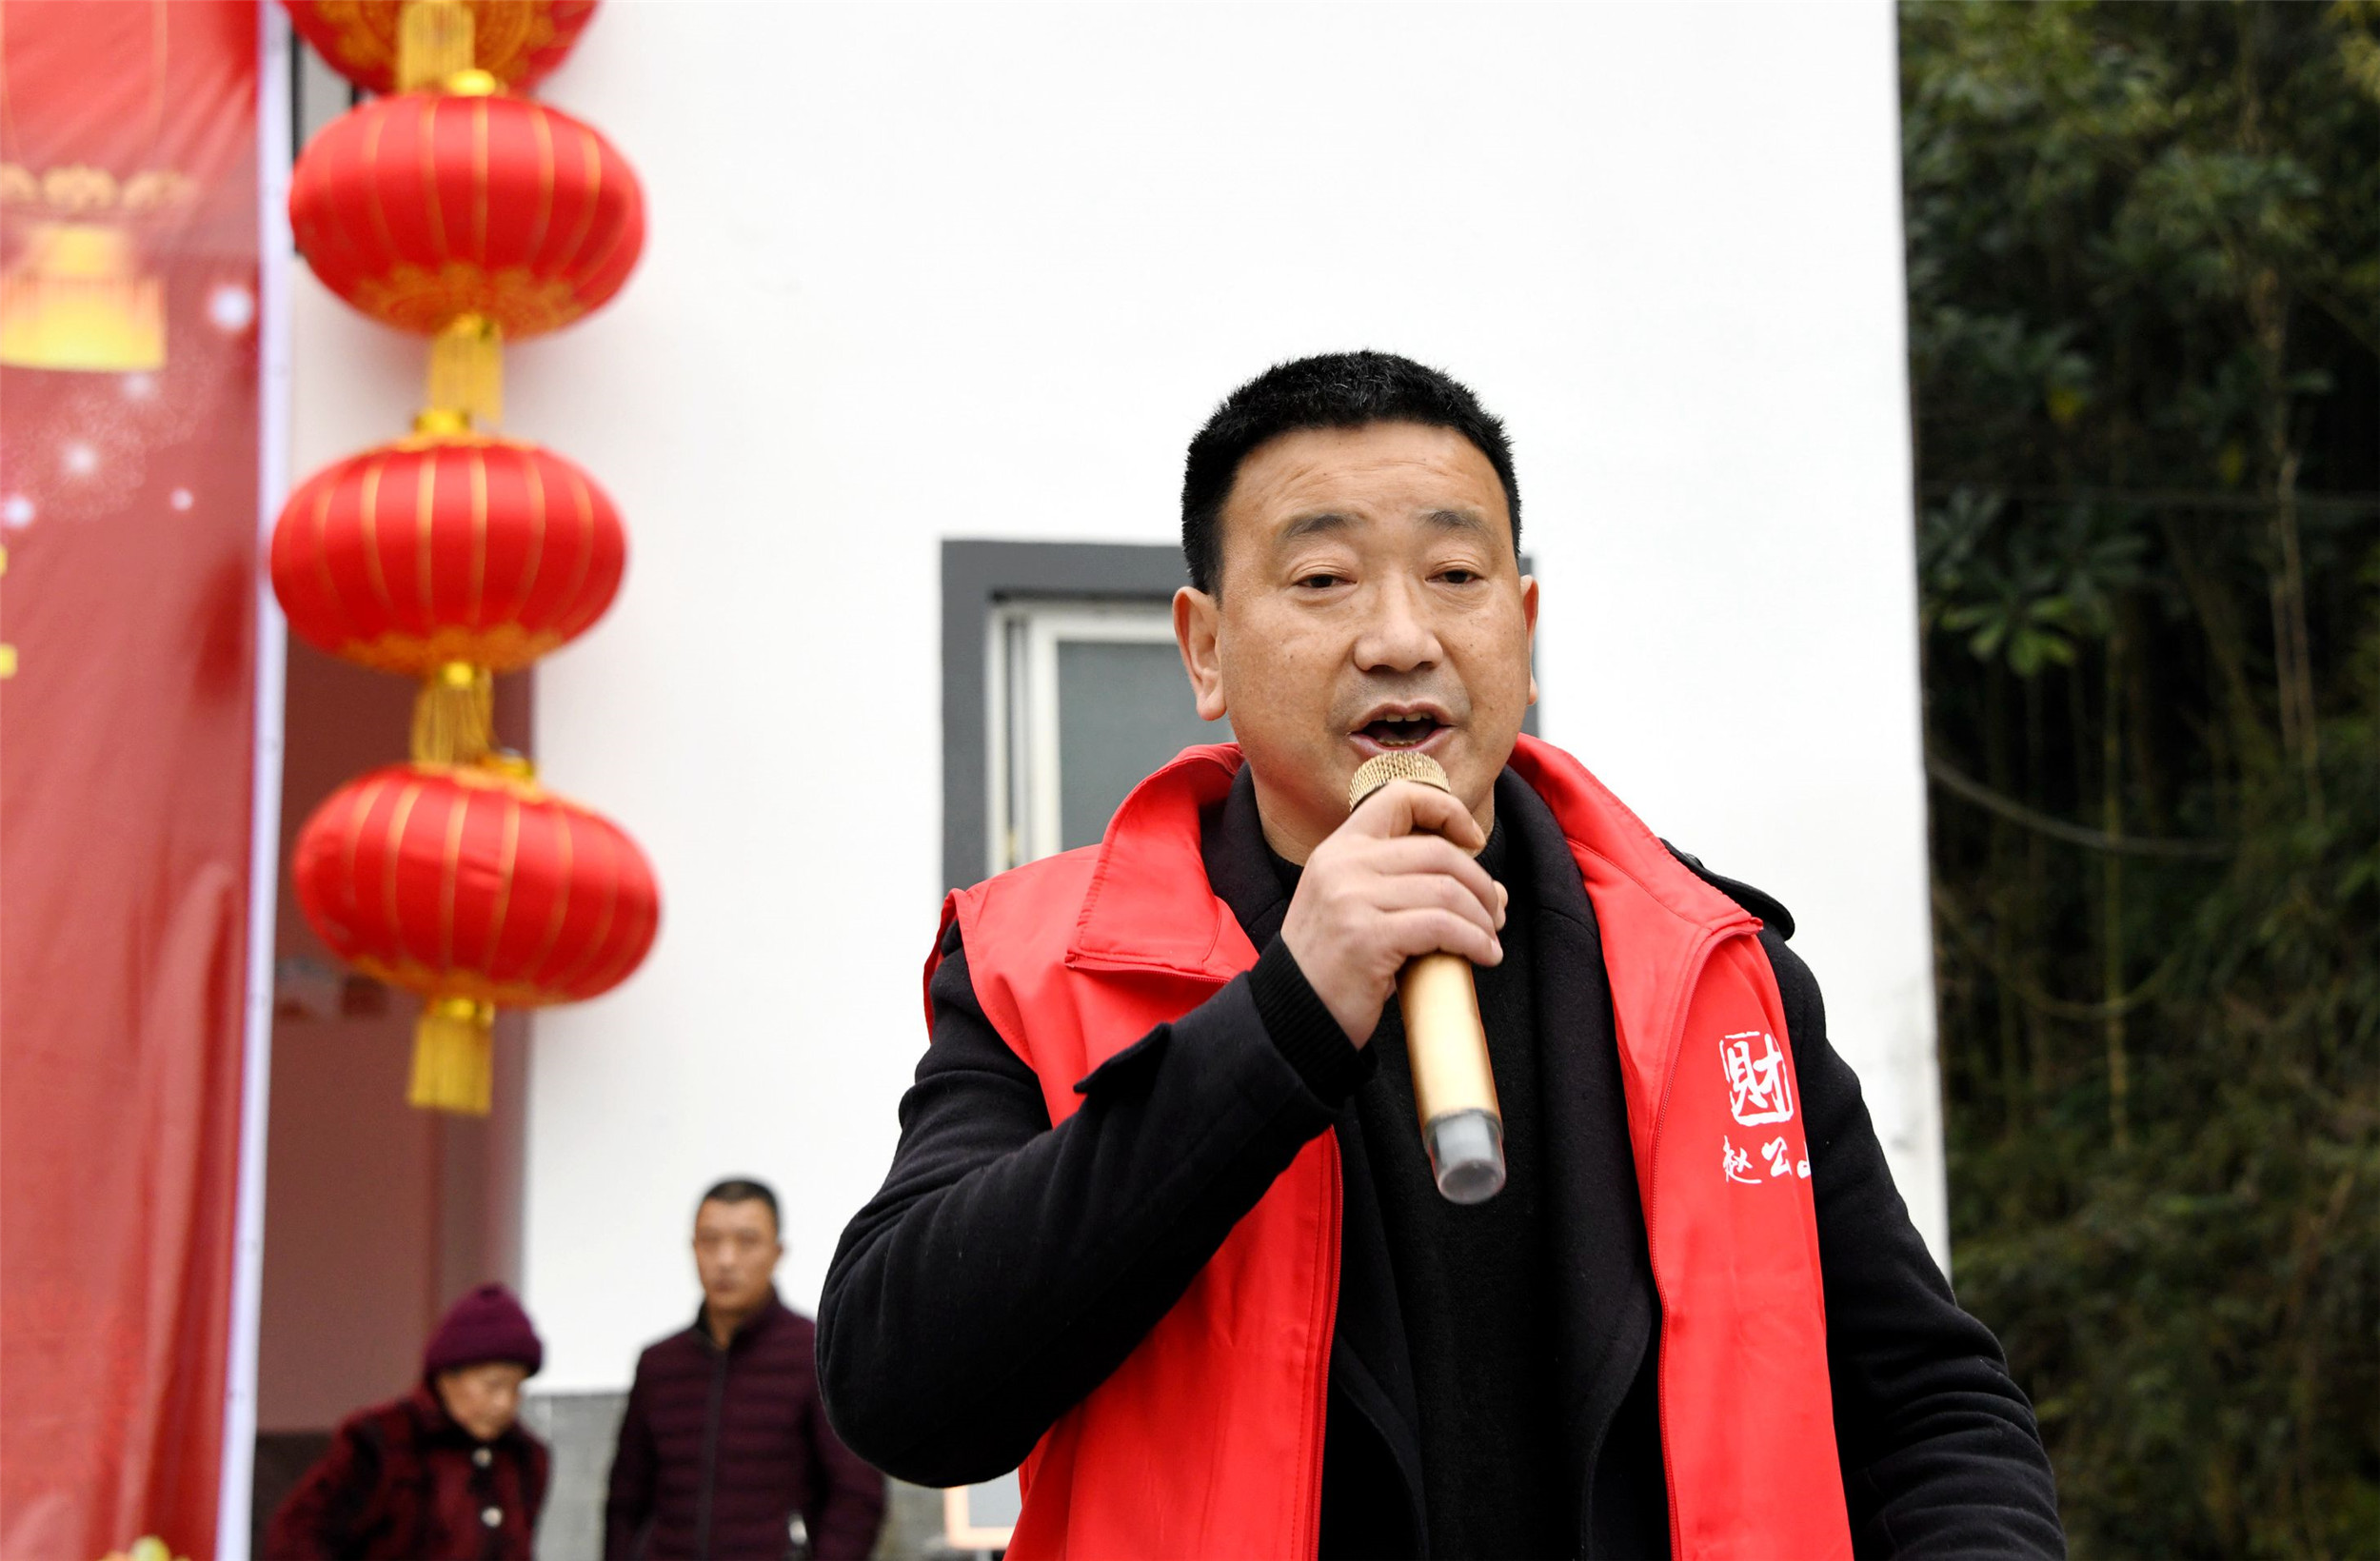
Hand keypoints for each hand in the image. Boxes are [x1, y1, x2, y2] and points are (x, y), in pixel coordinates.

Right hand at [1279, 780, 1507, 1043]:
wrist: (1294, 1013)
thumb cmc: (1336, 965)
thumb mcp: (1355, 906)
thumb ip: (1407, 886)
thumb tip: (1492, 888)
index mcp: (1338, 848)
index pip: (1399, 796)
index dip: (1447, 810)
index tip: (1474, 841)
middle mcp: (1342, 864)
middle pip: (1437, 851)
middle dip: (1479, 883)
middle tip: (1495, 914)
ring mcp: (1351, 899)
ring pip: (1446, 890)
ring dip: (1482, 918)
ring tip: (1491, 940)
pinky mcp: (1367, 938)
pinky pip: (1441, 927)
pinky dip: (1474, 941)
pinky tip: (1484, 956)